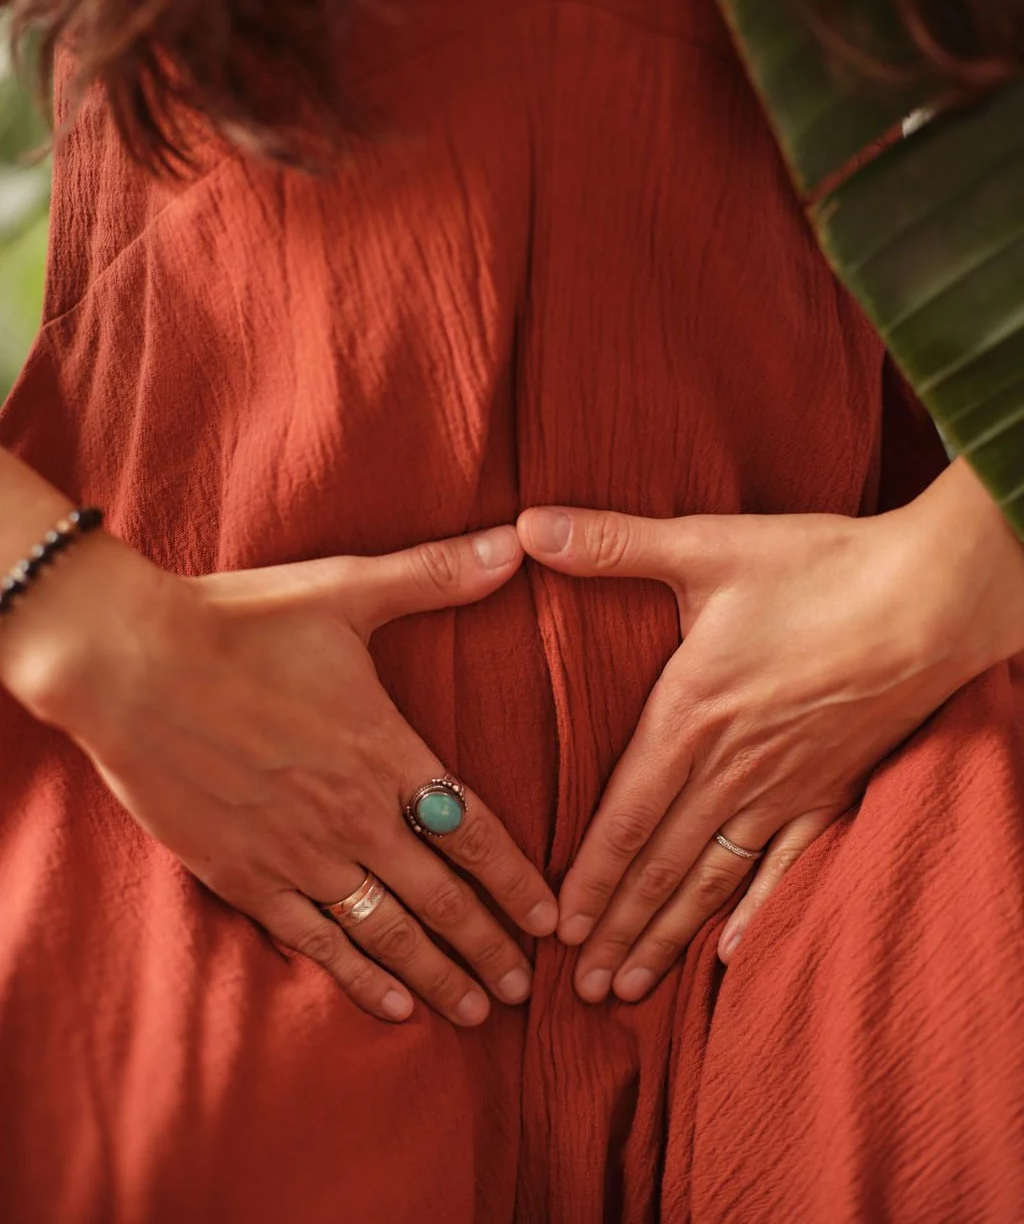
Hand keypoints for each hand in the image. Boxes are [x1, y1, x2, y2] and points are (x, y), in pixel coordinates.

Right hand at [4, 524, 557, 1025]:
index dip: (516, 880)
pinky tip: (392, 1005)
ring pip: (386, 930)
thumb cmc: (239, 622)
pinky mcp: (242, 873)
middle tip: (523, 988)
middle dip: (487, 945)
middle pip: (440, 897)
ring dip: (437, 973)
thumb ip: (435, 575)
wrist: (128, 663)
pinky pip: (314, 938)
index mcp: (383, 749)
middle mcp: (351, 813)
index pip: (472, 830)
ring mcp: (296, 851)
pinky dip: (358, 975)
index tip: (549, 919)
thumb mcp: (344, 589)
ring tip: (476, 1010)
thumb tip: (515, 543)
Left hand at [518, 461, 1023, 1002]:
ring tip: (631, 988)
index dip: (588, 879)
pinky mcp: (832, 789)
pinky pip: (785, 869)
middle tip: (578, 990)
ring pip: (713, 880)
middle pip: (661, 866)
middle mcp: (732, 768)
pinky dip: (755, 914)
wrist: (932, 597)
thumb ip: (611, 543)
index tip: (557, 930)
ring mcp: (786, 789)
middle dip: (617, 930)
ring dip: (669, 936)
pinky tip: (732, 954)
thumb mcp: (707, 546)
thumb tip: (525, 524)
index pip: (623, 818)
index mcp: (690, 716)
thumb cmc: (820, 569)